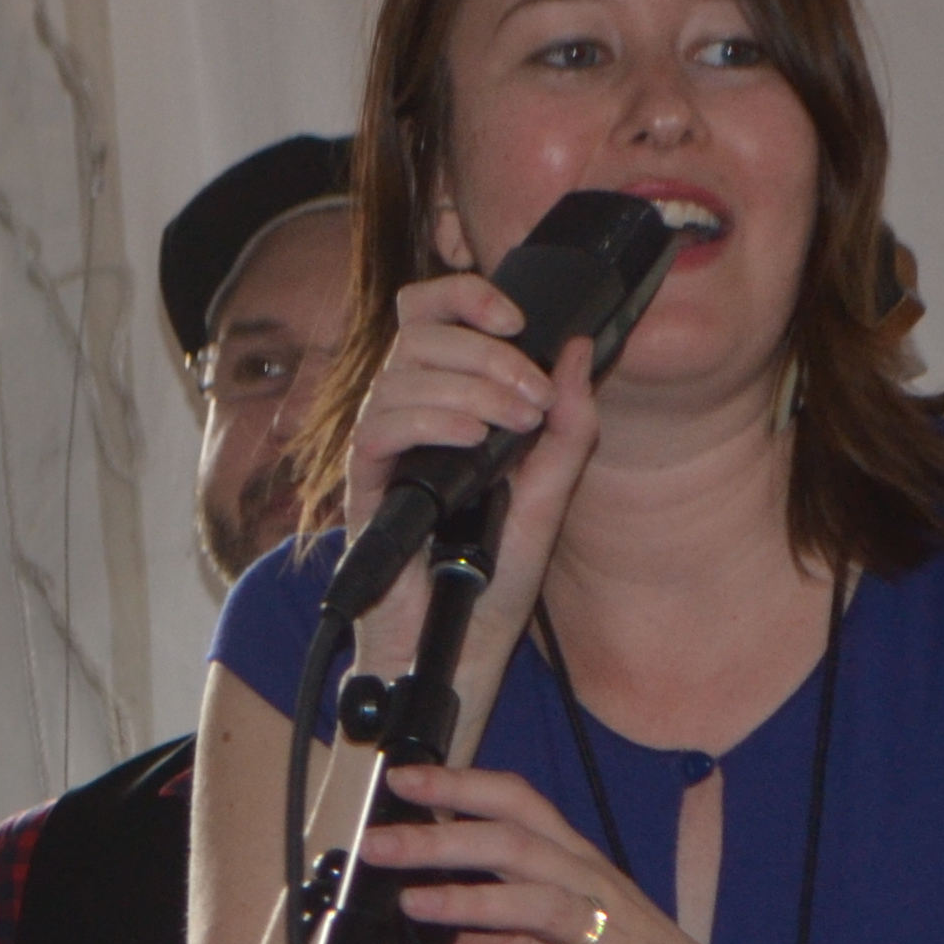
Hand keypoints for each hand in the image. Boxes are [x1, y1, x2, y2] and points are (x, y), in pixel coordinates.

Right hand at [338, 275, 602, 675]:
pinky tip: (468, 441)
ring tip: (511, 427)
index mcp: (448, 403)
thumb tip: (578, 350)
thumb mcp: (551, 493)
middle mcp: (409, 418)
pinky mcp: (365, 489)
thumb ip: (568, 425)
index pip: (431, 315)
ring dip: (470, 389)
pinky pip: (379, 431)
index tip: (517, 320)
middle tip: (533, 397)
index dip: (466, 297)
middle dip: (486, 353)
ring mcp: (384, 452)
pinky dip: (429, 423)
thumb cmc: (493, 578)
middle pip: (418, 334)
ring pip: (402, 376)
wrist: (461, 647)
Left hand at [354, 758, 758, 943]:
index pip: (517, 807)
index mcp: (579, 868)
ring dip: (473, 903)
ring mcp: (606, 940)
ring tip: (416, 905)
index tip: (404, 780)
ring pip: (537, 906)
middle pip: (515, 847)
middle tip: (382, 844)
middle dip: (444, 840)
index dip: (460, 787)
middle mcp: (592, 891)